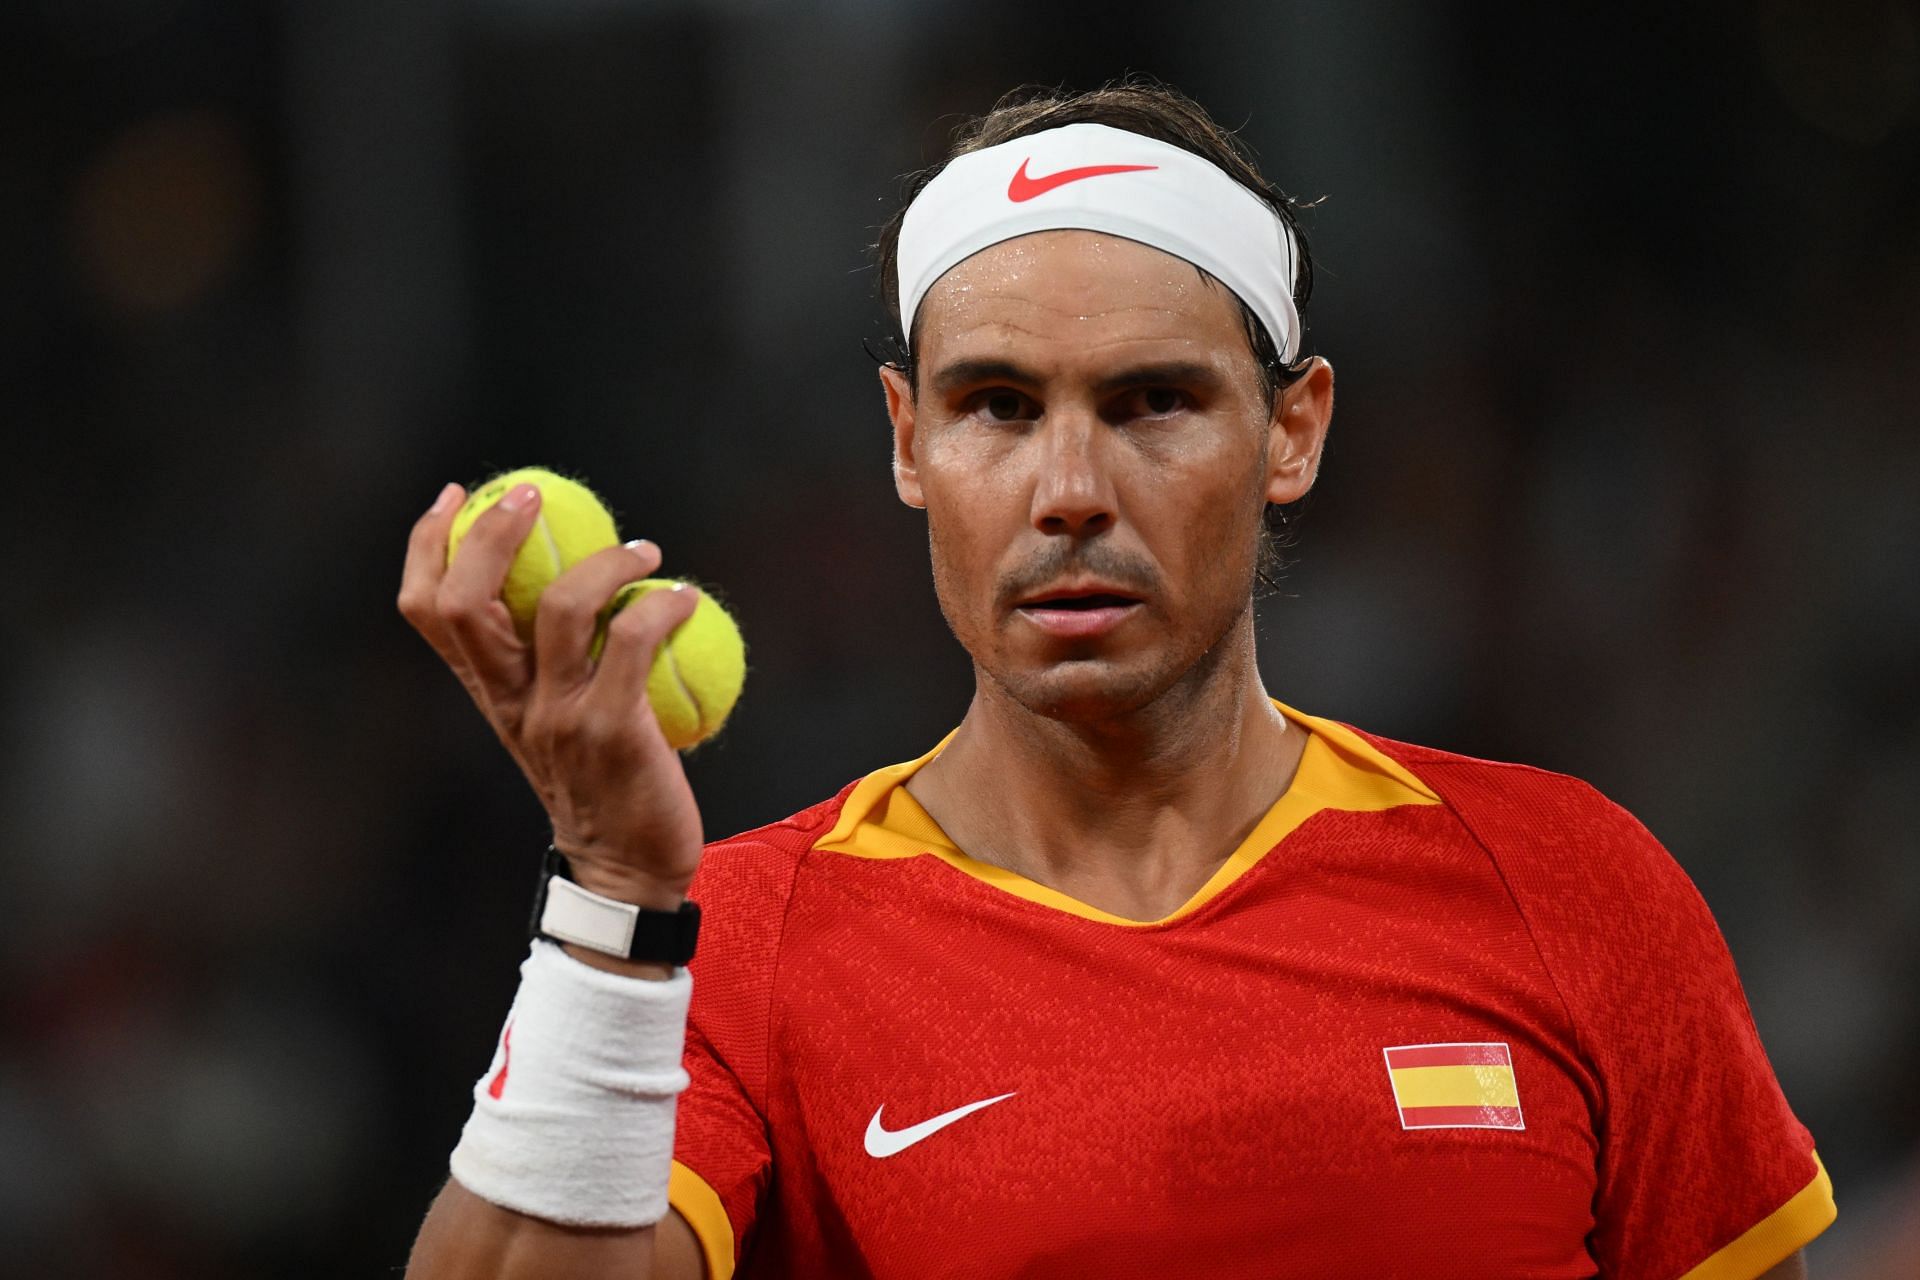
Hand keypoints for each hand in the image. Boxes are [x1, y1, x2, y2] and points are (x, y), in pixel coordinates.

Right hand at [398, 481, 705, 908]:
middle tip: (536, 495)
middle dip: (493, 534)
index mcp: (488, 695)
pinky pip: (632, 642)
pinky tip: (686, 597)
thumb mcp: (558, 721)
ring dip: (605, 561)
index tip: (460, 495)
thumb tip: (587, 582)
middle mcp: (509, 702)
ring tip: (645, 549)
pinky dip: (661, 606)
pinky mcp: (611, 730)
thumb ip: (555, 665)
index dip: (430, 544)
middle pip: (465, 603)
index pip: (428, 611)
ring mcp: (556, 717)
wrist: (628, 869)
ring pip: (559, 609)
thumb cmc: (604, 785)